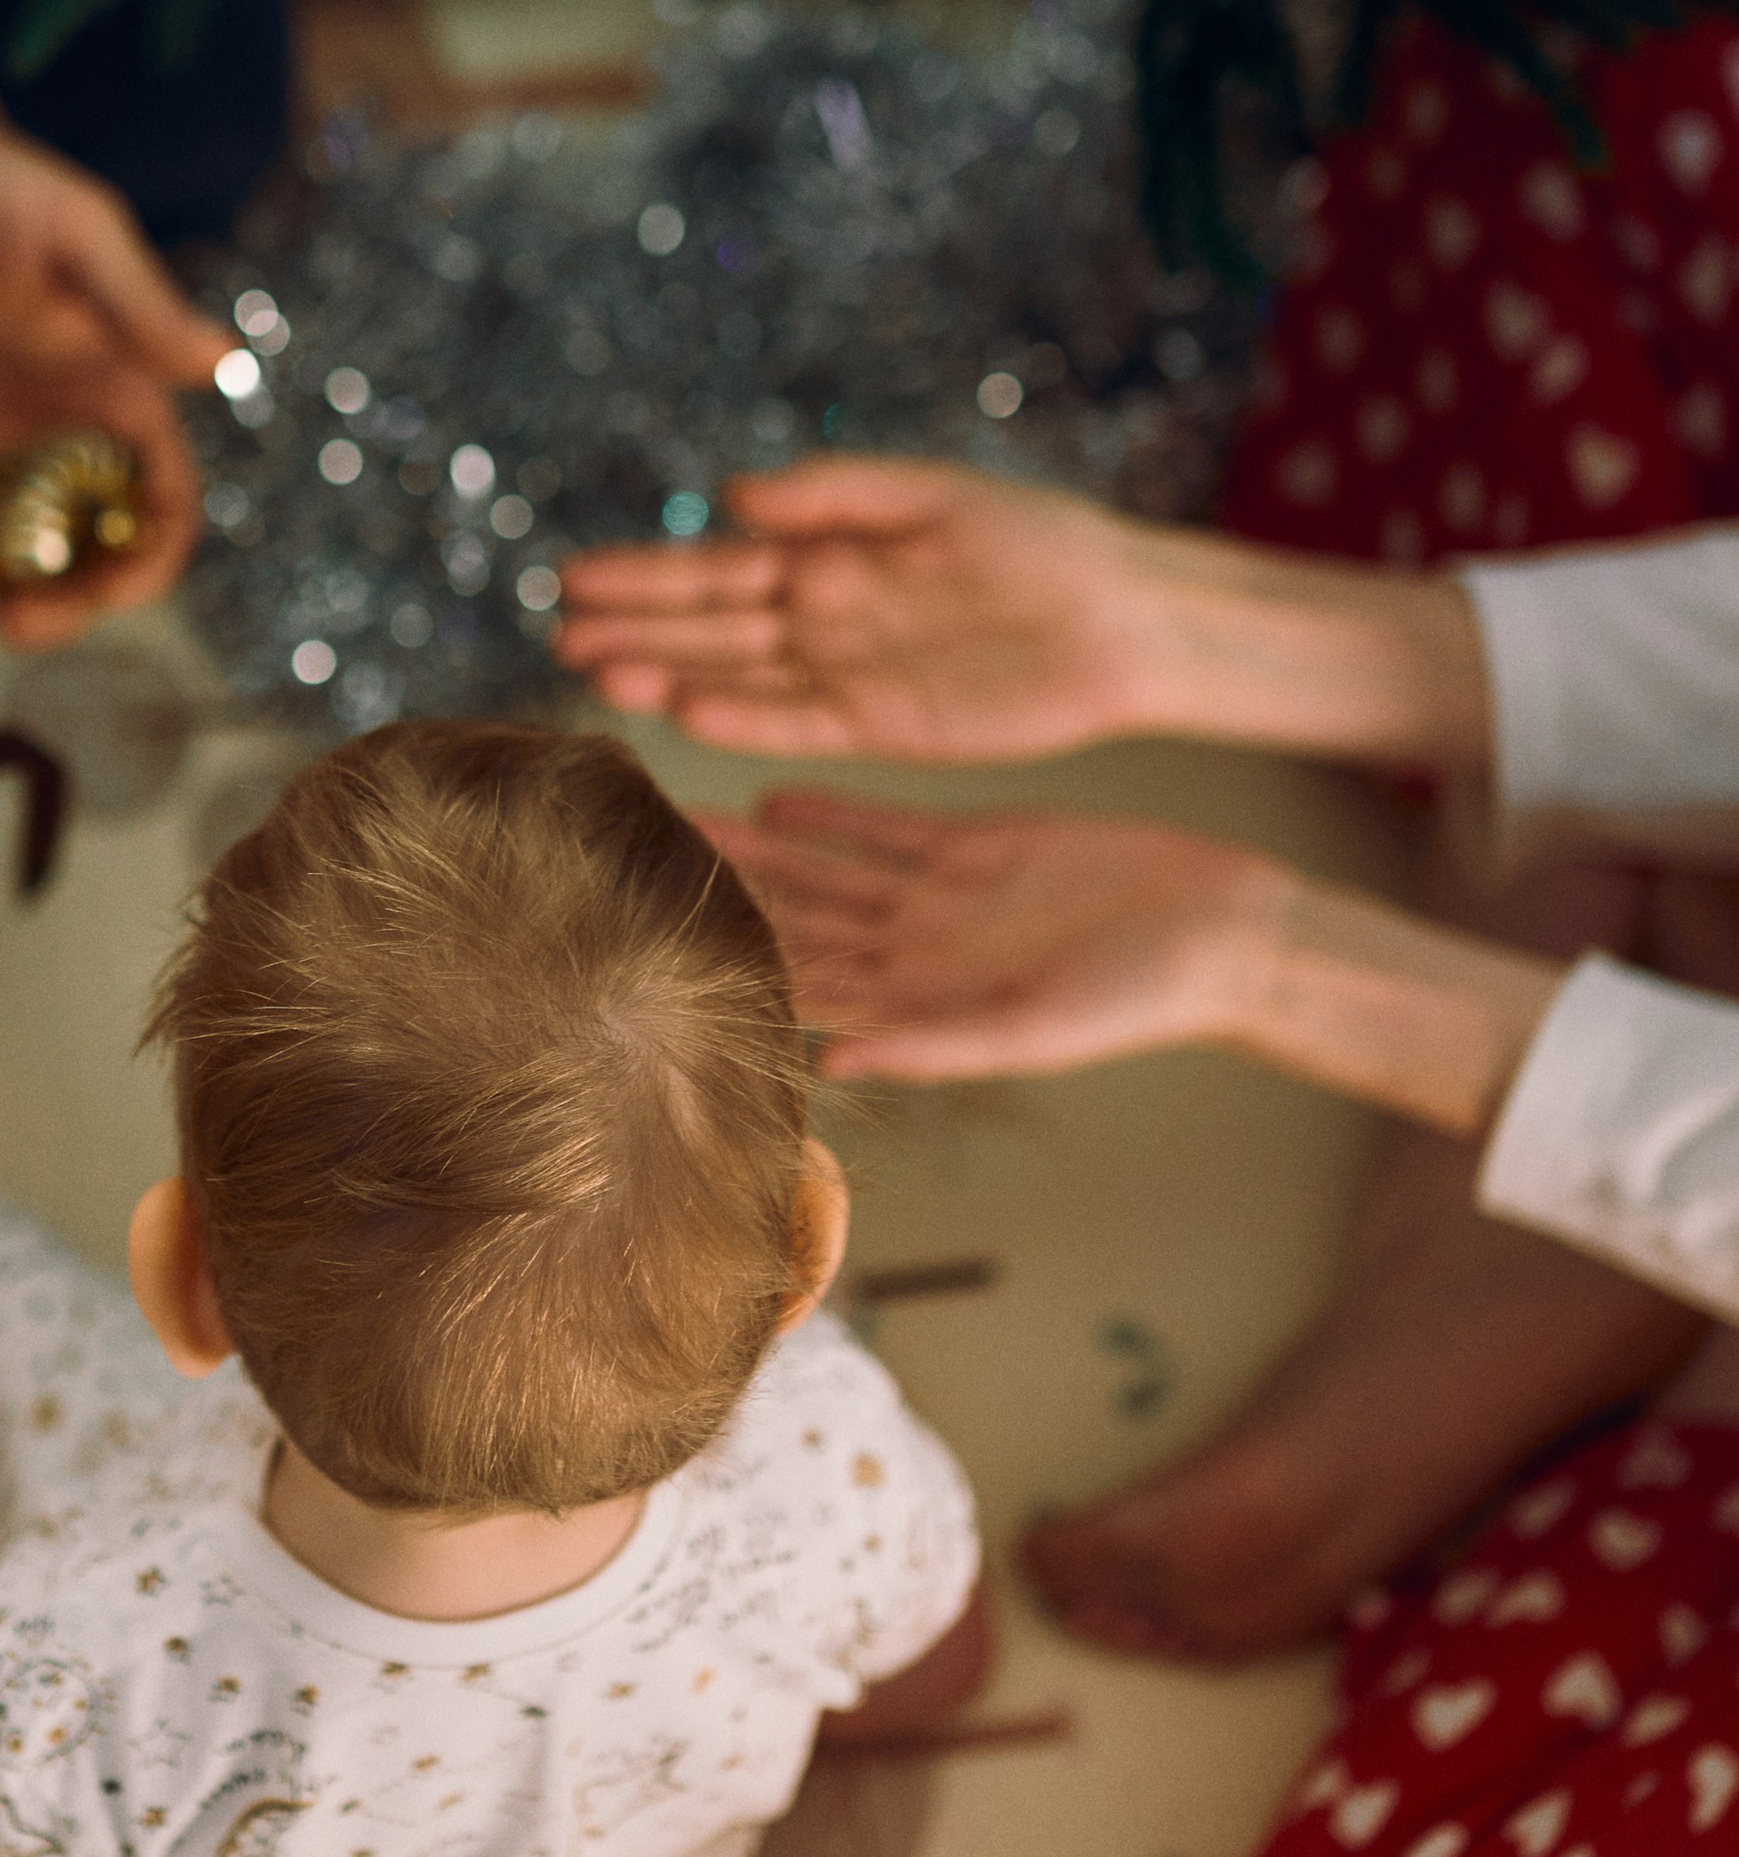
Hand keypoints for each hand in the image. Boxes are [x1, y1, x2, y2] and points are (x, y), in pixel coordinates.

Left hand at [0, 122, 226, 648]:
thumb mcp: (79, 237)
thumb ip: (139, 305)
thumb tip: (220, 362)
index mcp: (111, 397)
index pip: (153, 503)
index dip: (147, 559)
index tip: (115, 594)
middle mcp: (50, 442)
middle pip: (81, 554)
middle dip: (68, 604)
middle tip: (27, 628)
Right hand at [556, 458, 1162, 761]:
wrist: (1124, 615)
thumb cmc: (1037, 543)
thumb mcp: (931, 497)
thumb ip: (833, 495)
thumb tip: (732, 494)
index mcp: (828, 556)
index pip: (717, 568)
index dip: (645, 575)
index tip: (573, 576)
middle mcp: (822, 620)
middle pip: (712, 627)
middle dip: (636, 629)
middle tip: (559, 635)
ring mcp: (847, 676)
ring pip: (739, 677)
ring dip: (670, 677)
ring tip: (599, 676)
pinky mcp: (885, 726)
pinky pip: (799, 724)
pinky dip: (744, 719)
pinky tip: (687, 713)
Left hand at [703, 791, 1278, 1078]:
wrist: (1220, 933)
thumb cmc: (1141, 1000)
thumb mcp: (1034, 1028)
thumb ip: (935, 1044)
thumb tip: (832, 1064)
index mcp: (918, 1010)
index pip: (802, 992)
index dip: (730, 968)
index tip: (655, 944)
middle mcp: (913, 958)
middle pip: (794, 925)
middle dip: (719, 897)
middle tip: (636, 864)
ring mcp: (937, 902)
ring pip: (824, 871)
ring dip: (756, 848)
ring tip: (684, 817)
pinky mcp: (971, 849)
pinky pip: (880, 831)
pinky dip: (829, 813)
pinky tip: (771, 791)